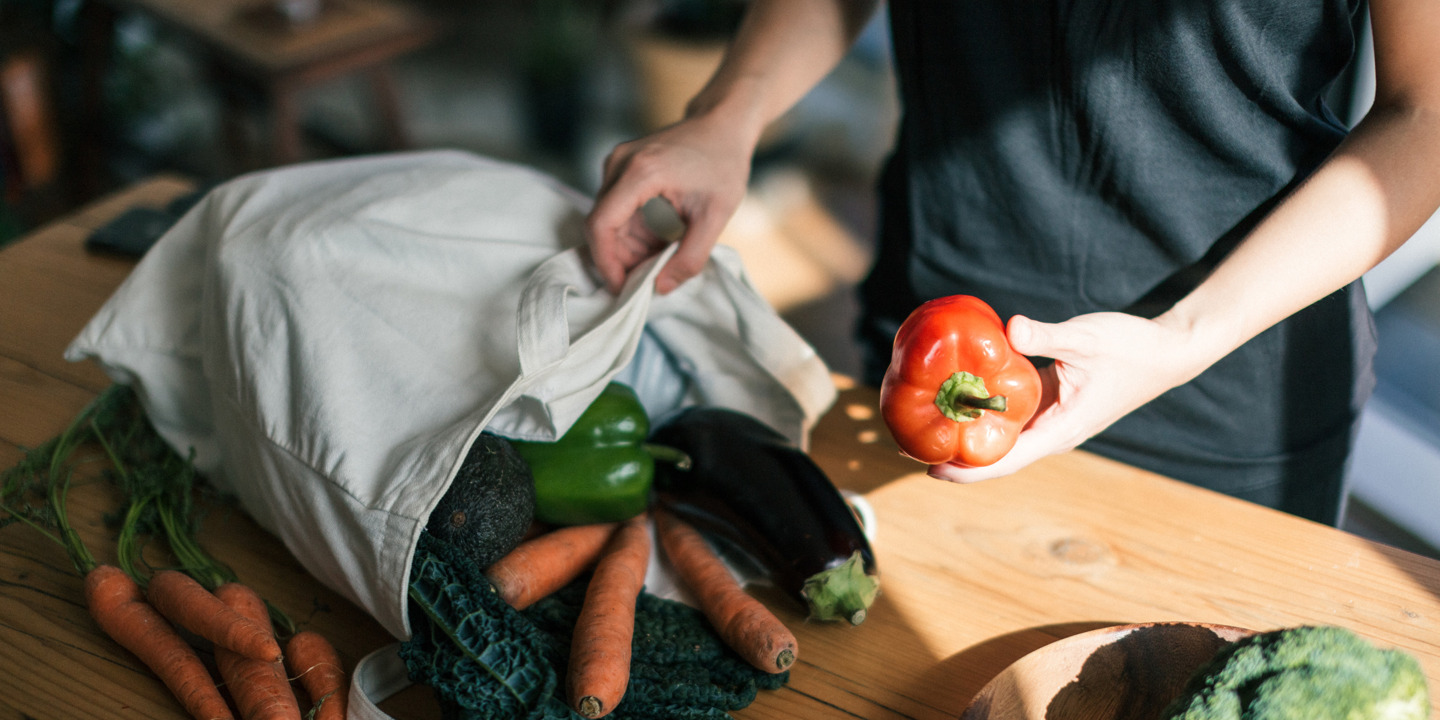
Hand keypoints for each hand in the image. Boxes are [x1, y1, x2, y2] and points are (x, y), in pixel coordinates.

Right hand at [585, 116, 754, 294]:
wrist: (722, 124)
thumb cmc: (723, 164)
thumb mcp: (715, 217)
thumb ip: (690, 257)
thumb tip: (660, 289)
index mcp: (640, 172)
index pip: (601, 225)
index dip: (606, 263)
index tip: (622, 288)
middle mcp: (619, 164)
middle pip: (603, 226)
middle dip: (622, 259)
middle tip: (651, 279)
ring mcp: (617, 163)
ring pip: (609, 221)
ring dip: (630, 246)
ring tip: (664, 256)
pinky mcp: (621, 167)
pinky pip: (618, 210)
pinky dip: (635, 231)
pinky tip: (661, 238)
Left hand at [927, 311, 1213, 482]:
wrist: (1170, 350)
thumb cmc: (1133, 347)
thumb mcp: (1088, 337)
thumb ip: (1048, 334)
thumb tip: (1011, 328)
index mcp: (1061, 429)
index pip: (1006, 461)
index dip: (967, 469)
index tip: (930, 469)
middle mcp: (1052, 431)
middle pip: (996, 456)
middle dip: (954, 455)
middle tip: (906, 446)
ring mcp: (1051, 419)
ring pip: (1001, 436)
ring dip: (965, 434)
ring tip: (921, 426)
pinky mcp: (1050, 401)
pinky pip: (1010, 414)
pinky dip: (983, 410)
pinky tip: (956, 397)